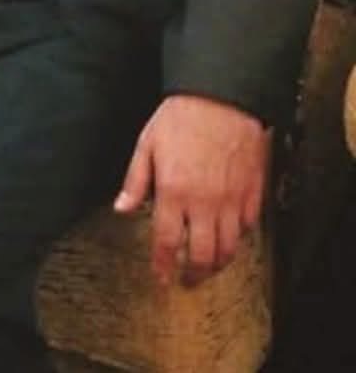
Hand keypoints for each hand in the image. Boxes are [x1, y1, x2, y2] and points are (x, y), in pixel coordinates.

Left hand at [114, 94, 268, 285]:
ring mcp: (231, 199)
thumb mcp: (148, 142)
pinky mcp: (252, 192)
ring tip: (208, 266)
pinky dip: (238, 238)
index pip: (166, 242)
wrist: (224, 93)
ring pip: (228, 249)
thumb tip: (121, 208)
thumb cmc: (183, 115)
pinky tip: (229, 235)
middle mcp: (204, 202)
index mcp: (174, 191)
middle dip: (192, 274)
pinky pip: (248, 227)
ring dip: (216, 264)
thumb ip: (136, 180)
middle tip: (186, 280)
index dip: (162, 265)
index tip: (161, 277)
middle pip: (201, 255)